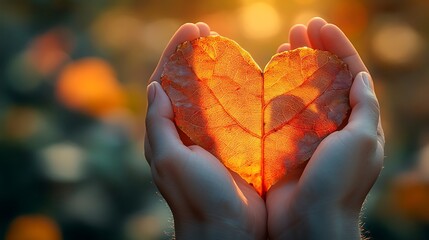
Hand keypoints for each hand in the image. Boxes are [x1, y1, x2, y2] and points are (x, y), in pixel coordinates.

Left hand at [144, 23, 265, 239]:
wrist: (228, 230)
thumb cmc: (197, 198)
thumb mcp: (170, 161)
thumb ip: (160, 126)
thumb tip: (154, 87)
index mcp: (169, 132)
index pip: (166, 83)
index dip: (175, 55)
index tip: (191, 31)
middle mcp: (188, 132)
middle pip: (188, 84)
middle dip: (194, 55)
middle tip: (206, 31)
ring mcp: (213, 137)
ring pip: (212, 94)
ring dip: (215, 68)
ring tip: (224, 45)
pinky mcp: (236, 144)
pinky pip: (236, 112)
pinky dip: (239, 92)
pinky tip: (249, 76)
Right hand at [266, 17, 384, 239]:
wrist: (308, 221)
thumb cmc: (339, 182)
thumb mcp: (363, 141)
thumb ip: (364, 107)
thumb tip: (362, 76)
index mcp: (357, 122)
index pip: (351, 75)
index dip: (338, 48)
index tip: (321, 27)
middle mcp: (333, 125)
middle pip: (325, 78)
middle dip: (315, 51)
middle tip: (300, 28)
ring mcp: (308, 134)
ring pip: (301, 91)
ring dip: (294, 66)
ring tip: (284, 44)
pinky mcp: (285, 143)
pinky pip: (280, 111)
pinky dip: (276, 91)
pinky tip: (268, 75)